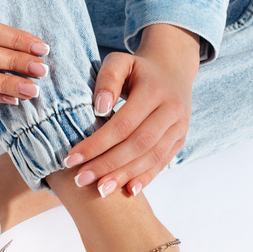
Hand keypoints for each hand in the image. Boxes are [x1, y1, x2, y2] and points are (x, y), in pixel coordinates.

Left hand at [64, 24, 199, 195]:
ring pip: (151, 157)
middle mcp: (172, 110)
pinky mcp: (181, 139)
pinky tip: (128, 190)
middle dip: (107, 165)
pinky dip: (145, 178)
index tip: (71, 159)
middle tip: (80, 180)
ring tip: (100, 190)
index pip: (123, 124)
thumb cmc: (137, 68)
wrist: (173, 68)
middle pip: (137, 145)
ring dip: (124, 176)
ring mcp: (180, 127)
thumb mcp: (120, 61)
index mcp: (155, 91)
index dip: (96, 144)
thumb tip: (100, 109)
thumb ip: (107, 79)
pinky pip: (163, 162)